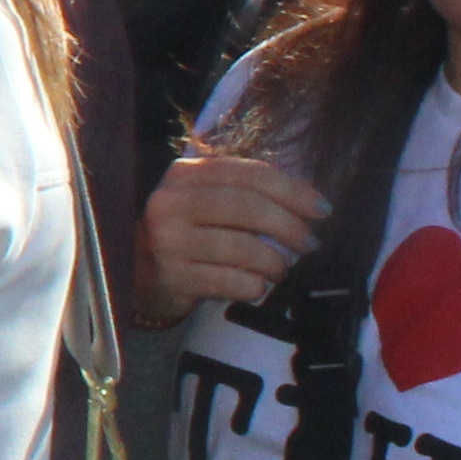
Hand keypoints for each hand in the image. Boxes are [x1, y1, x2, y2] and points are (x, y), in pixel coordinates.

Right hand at [134, 147, 326, 324]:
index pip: (249, 174)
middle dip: (289, 226)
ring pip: (242, 247)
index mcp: (185, 174)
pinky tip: (256, 285)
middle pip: (247, 207)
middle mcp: (171, 203)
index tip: (322, 210)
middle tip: (309, 244)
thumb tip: (309, 203)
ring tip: (282, 268)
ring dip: (275, 261)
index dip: (292, 190)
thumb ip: (246, 192)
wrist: (139, 273)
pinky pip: (231, 281)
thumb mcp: (207, 200)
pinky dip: (255, 285)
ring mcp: (168, 241)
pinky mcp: (172, 277)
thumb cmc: (187, 232)